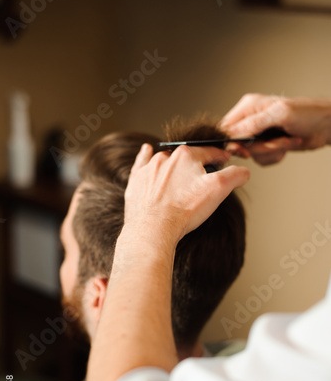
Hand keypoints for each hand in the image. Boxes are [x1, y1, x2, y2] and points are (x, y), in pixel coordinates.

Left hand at [124, 144, 249, 244]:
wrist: (153, 229)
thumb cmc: (184, 210)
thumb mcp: (218, 190)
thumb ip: (234, 176)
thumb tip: (243, 171)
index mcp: (186, 156)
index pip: (209, 152)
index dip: (221, 155)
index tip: (225, 158)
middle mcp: (165, 158)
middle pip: (187, 157)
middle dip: (197, 164)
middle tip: (204, 176)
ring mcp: (149, 169)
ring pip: (165, 160)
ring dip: (174, 164)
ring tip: (181, 174)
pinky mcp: (136, 181)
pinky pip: (141, 163)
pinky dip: (144, 156)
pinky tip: (147, 150)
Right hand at [220, 93, 330, 164]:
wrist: (326, 126)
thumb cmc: (308, 113)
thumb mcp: (279, 114)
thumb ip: (254, 123)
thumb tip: (233, 133)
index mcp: (249, 106)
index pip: (226, 127)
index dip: (232, 142)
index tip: (244, 150)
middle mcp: (251, 120)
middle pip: (239, 144)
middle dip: (260, 147)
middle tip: (275, 143)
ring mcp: (259, 134)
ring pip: (252, 154)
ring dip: (271, 151)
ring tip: (286, 141)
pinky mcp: (268, 145)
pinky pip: (261, 159)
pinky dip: (275, 156)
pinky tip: (287, 145)